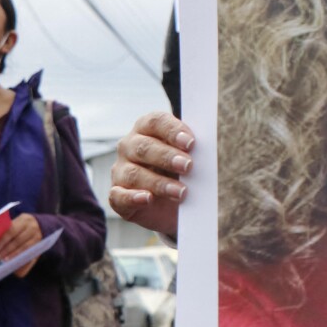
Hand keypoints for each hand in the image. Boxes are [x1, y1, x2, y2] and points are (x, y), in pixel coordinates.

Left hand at [0, 212, 43, 265]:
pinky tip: (15, 263)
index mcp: (24, 220)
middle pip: (18, 240)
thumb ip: (7, 229)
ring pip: (24, 247)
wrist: (40, 224)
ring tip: (4, 260)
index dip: (2, 241)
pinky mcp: (40, 244)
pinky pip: (30, 253)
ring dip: (13, 254)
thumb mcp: (17, 222)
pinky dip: (22, 258)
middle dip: (6, 250)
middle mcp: (32, 228)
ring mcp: (38, 236)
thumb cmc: (22, 225)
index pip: (12, 231)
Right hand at [109, 112, 195, 238]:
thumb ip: (195, 149)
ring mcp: (120, 171)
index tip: (191, 143)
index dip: (172, 130)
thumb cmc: (183, 171)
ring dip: (159, 183)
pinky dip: (133, 197)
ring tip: (181, 192)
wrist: (175, 204)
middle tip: (188, 166)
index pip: (155, 122)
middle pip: (144, 147)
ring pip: (134, 174)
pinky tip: (147, 198)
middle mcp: (129, 146)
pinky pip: (119, 196)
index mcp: (147, 128)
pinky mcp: (117, 196)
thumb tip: (209, 147)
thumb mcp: (190, 158)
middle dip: (167, 156)